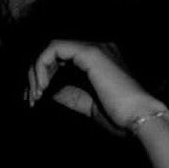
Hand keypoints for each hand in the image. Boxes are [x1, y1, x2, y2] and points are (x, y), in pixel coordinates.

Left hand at [24, 40, 167, 136]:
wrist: (138, 119)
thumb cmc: (118, 117)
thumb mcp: (87, 103)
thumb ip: (69, 93)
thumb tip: (47, 90)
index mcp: (97, 61)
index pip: (62, 60)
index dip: (42, 77)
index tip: (34, 100)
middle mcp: (97, 49)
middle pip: (54, 53)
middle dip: (35, 75)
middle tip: (30, 99)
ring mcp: (95, 48)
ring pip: (52, 48)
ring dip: (36, 71)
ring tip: (35, 95)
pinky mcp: (90, 53)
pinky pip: (55, 49)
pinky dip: (42, 66)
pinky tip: (42, 86)